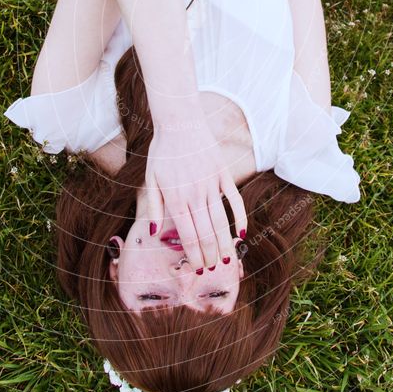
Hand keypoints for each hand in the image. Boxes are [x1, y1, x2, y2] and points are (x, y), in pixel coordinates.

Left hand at [143, 113, 246, 271]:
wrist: (180, 122)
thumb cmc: (162, 151)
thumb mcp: (151, 178)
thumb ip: (154, 207)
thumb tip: (154, 234)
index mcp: (175, 199)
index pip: (188, 236)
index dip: (194, 255)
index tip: (199, 268)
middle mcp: (194, 195)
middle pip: (205, 233)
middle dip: (210, 255)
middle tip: (213, 269)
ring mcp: (211, 185)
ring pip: (221, 221)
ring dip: (224, 243)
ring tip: (227, 259)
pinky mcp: (223, 174)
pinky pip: (235, 200)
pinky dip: (240, 218)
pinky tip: (241, 233)